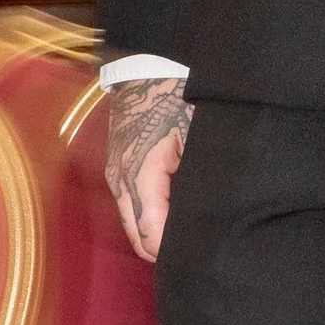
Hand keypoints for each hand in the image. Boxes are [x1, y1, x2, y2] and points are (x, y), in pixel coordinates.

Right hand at [106, 75, 191, 262]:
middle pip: (139, 237)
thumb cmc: (178, 98)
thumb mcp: (195, 139)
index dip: (174, 252)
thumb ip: (196, 184)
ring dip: (157, 234)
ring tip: (191, 234)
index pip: (151, 235)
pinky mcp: (118, 170)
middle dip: (164, 249)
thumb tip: (208, 223)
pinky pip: (132, 207)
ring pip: (134, 224)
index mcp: (140, 175)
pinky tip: (175, 213)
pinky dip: (151, 217)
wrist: (148, 68)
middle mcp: (120, 181)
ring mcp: (115, 176)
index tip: (204, 256)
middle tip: (200, 251)